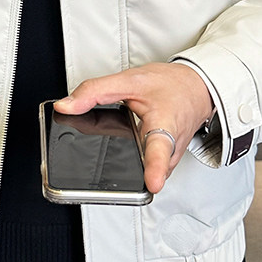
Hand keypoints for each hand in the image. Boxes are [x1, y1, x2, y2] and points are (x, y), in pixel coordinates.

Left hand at [54, 62, 212, 194]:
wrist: (195, 89)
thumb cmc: (170, 86)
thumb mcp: (130, 80)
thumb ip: (95, 91)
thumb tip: (66, 106)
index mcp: (165, 124)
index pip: (161, 150)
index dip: (156, 168)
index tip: (153, 182)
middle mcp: (170, 149)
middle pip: (145, 169)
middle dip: (122, 169)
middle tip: (103, 160)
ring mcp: (169, 161)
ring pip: (141, 172)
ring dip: (124, 165)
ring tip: (115, 148)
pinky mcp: (165, 164)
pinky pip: (143, 168)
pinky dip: (131, 160)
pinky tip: (124, 148)